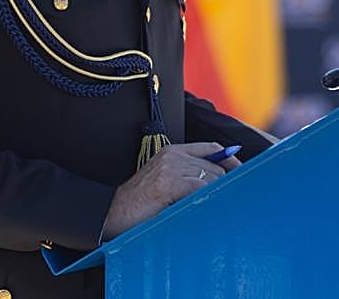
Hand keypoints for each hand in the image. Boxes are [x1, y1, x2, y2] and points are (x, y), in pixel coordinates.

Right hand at [102, 142, 240, 239]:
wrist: (114, 212)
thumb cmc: (141, 203)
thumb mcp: (166, 181)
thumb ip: (188, 175)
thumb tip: (220, 182)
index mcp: (172, 151)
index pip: (212, 148)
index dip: (231, 161)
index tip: (244, 176)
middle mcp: (173, 155)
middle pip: (215, 167)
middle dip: (228, 185)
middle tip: (237, 202)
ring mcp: (170, 167)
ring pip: (210, 178)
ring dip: (220, 195)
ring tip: (225, 210)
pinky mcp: (168, 183)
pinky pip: (200, 189)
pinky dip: (209, 200)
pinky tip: (209, 210)